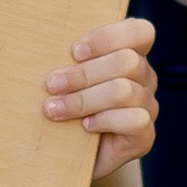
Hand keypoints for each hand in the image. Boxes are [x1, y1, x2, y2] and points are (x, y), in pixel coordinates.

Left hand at [44, 19, 157, 177]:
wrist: (63, 154)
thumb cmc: (60, 105)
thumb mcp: (61, 77)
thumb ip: (63, 58)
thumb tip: (38, 39)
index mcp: (129, 54)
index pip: (140, 32)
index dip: (109, 37)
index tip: (75, 52)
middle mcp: (144, 79)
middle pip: (127, 61)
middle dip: (83, 73)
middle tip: (51, 85)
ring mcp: (148, 107)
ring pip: (125, 91)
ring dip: (83, 99)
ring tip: (54, 109)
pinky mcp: (145, 136)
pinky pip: (135, 120)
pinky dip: (104, 121)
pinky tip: (84, 126)